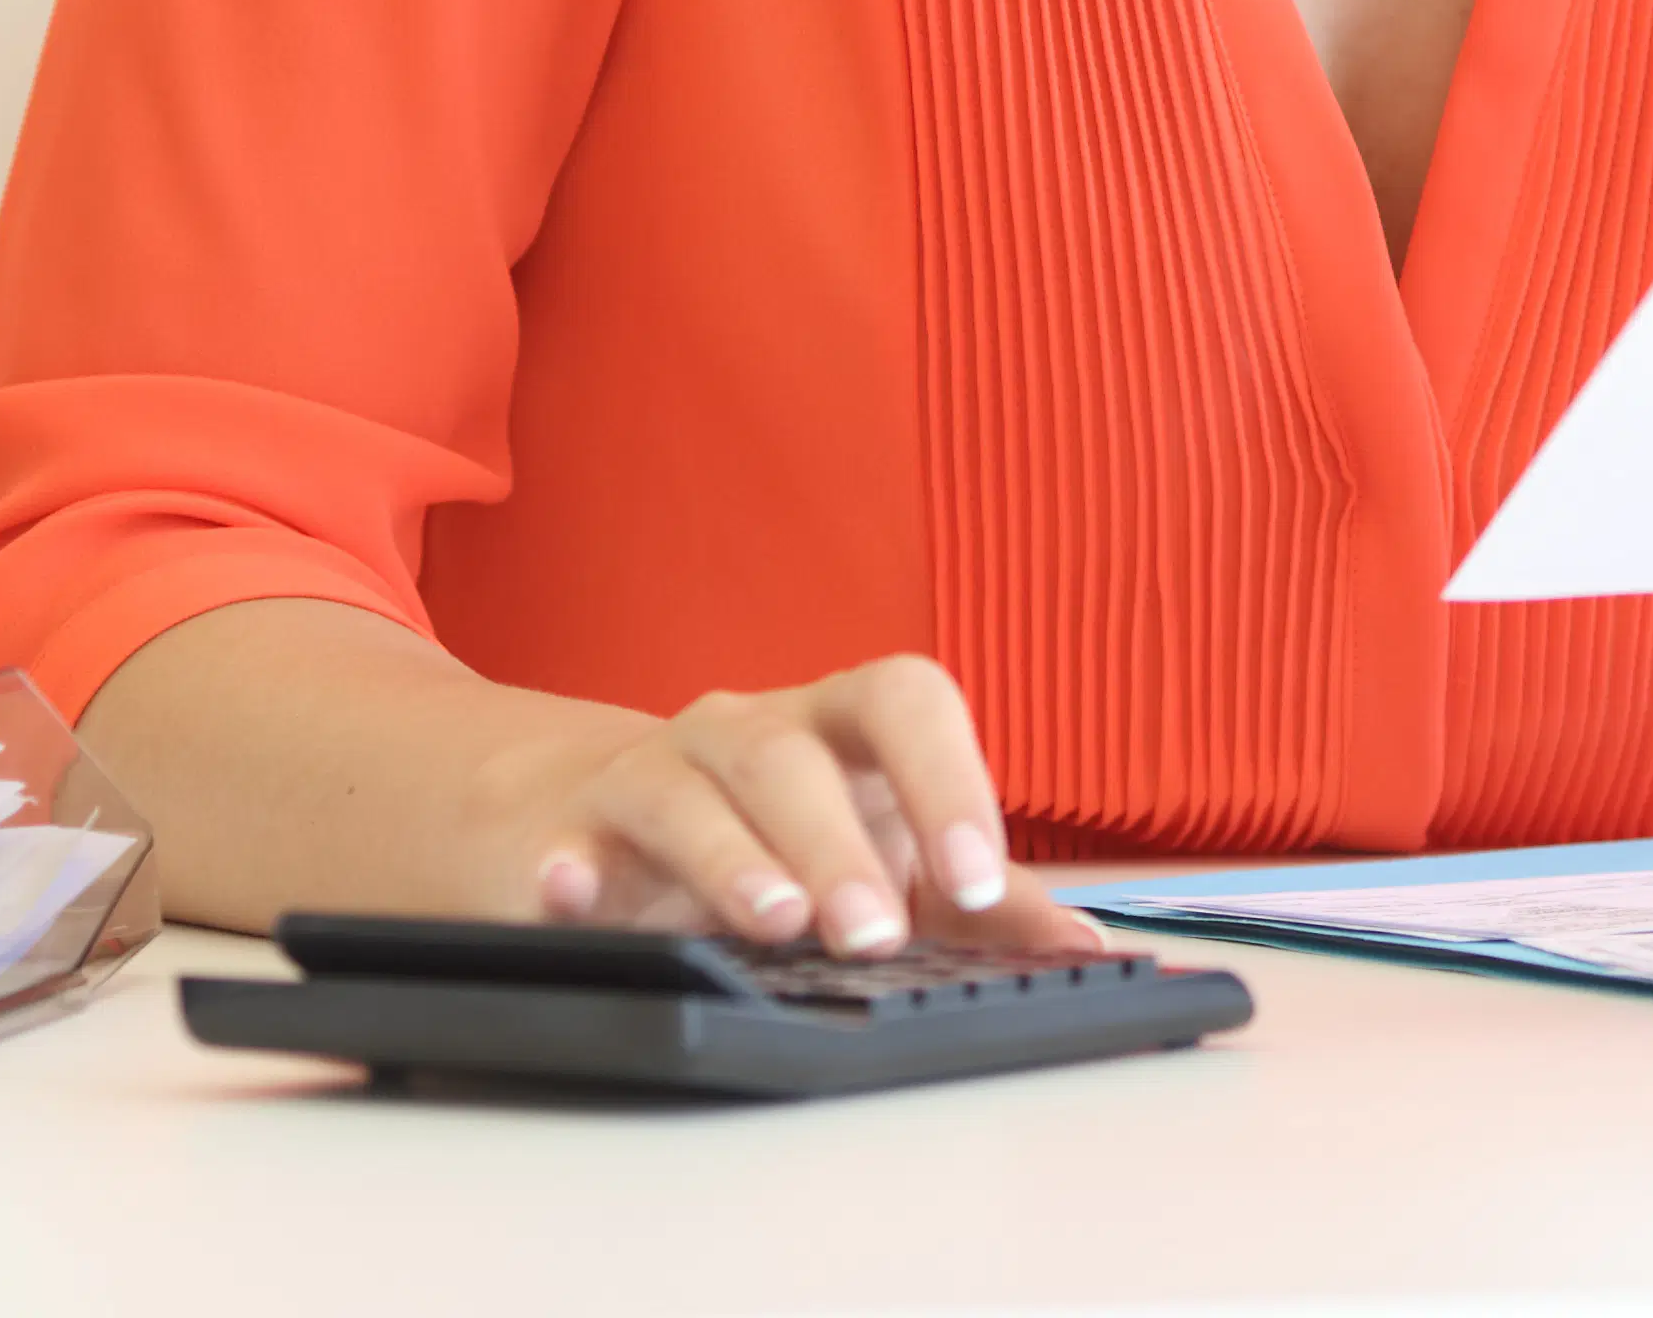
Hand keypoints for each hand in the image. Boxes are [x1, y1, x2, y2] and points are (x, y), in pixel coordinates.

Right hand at [498, 653, 1102, 956]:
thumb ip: (985, 904)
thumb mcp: (888, 860)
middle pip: (791, 759)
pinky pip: (564, 842)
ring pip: (687, 792)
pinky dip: (569, 871)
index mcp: (840, 728)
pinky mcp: (567, 834)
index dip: (947, 779)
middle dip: (838, 846)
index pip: (905, 700)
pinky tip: (574, 892)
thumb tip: (1087, 952)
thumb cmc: (779, 837)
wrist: (602, 821)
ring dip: (732, 859)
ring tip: (774, 924)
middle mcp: (747, 731)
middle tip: (875, 935)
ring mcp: (651, 773)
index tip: (980, 879)